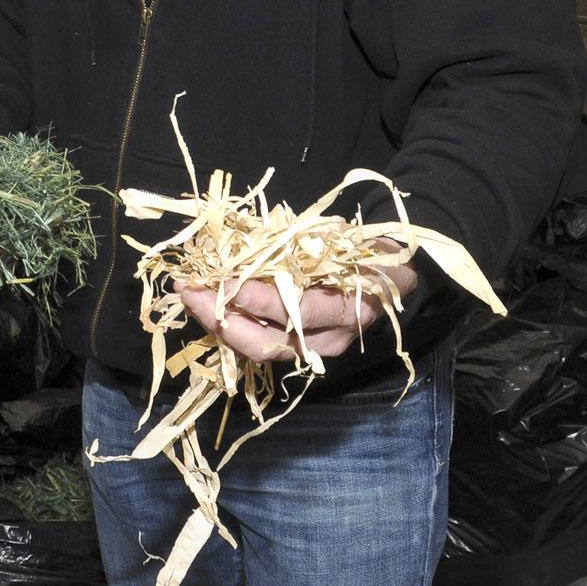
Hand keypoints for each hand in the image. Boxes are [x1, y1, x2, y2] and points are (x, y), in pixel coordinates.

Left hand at [177, 245, 417, 363]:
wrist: (396, 281)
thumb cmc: (369, 253)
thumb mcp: (348, 240)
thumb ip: (308, 241)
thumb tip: (260, 235)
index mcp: (346, 309)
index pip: (295, 312)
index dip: (257, 299)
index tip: (223, 279)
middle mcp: (328, 340)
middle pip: (267, 344)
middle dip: (222, 320)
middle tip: (189, 290)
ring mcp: (312, 350)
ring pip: (258, 349)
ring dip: (218, 325)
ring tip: (190, 296)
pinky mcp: (299, 350)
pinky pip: (260, 343)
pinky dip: (231, 325)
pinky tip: (209, 305)